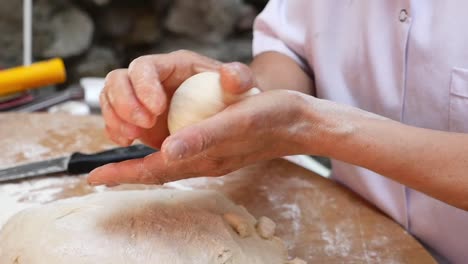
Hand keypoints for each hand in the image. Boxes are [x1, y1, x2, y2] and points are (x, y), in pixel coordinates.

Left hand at [88, 90, 314, 185]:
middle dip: (128, 172)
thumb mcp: (238, 120)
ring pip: (168, 163)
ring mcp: (211, 154)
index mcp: (207, 157)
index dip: (125, 174)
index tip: (96, 178)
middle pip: (158, 171)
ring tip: (121, 158)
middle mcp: (205, 159)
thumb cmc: (272, 118)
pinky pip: (183, 152)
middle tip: (101, 171)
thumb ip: (203, 136)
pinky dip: (162, 152)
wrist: (299, 122)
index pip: (157, 170)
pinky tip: (158, 145)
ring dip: (142, 163)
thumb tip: (167, 150)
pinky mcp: (218, 145)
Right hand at [100, 50, 254, 147]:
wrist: (225, 113)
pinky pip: (114, 122)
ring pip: (110, 100)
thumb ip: (239, 77)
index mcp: (173, 66)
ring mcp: (140, 99)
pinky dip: (115, 132)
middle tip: (144, 125)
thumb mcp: (241, 84)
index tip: (156, 109)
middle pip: (118, 80)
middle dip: (124, 104)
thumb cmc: (232, 96)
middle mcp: (151, 79)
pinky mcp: (137, 119)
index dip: (143, 86)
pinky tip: (127, 143)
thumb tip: (230, 75)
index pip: (145, 67)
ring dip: (115, 120)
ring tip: (132, 137)